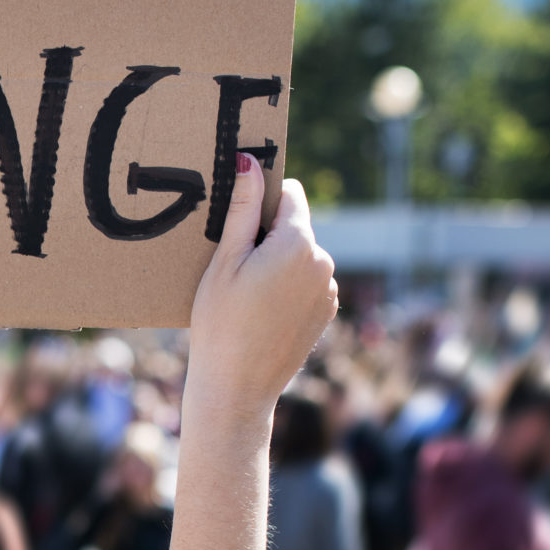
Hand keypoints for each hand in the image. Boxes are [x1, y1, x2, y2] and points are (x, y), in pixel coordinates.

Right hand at [181, 166, 338, 432]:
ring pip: (301, 256)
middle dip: (267, 235)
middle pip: (295, 226)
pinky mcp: (326, 312)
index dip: (262, 200)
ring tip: (246, 294)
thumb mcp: (224, 261)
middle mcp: (323, 262)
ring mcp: (328, 289)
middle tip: (234, 267)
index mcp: (299, 243)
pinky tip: (262, 311)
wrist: (237, 387)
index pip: (289, 194)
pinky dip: (287, 287)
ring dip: (278, 262)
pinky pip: (307, 282)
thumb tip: (249, 162)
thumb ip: (241, 209)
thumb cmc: (221, 323)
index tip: (238, 221)